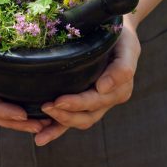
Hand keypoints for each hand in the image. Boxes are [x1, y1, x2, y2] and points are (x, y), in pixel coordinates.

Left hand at [34, 17, 140, 145]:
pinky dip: (56, 129)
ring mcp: (96, 103)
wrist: (115, 30)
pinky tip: (39, 137)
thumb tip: (103, 88)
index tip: (59, 100)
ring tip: (39, 130)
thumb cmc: (120, 36)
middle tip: (45, 107)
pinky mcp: (84, 102)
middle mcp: (109, 99)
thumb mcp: (127, 46)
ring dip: (59, 125)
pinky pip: (71, 119)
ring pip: (79, 121)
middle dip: (65, 115)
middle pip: (87, 115)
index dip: (78, 103)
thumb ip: (121, 68)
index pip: (97, 100)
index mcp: (119, 88)